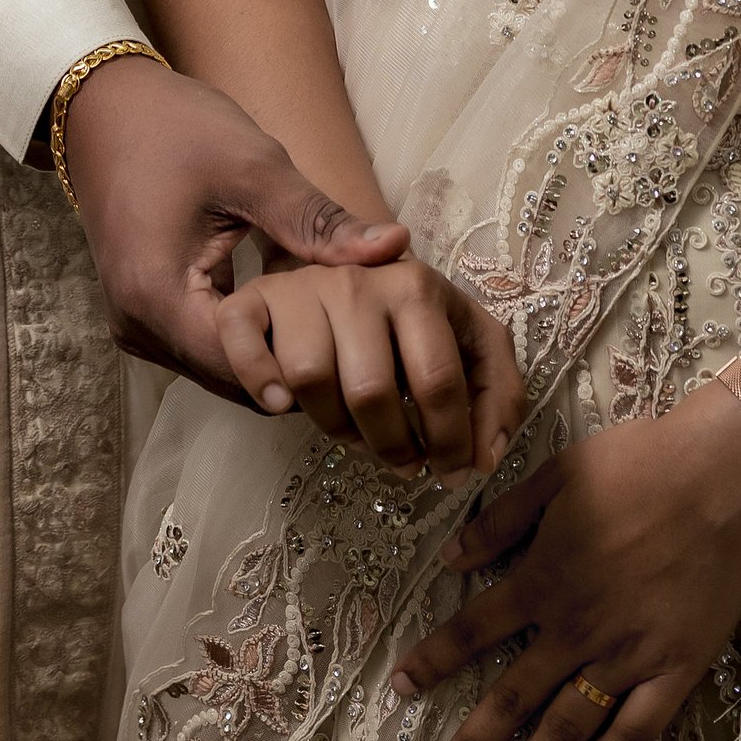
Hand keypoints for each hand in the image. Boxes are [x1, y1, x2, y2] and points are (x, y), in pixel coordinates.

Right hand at [61, 54, 406, 400]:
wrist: (103, 107)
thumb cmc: (175, 128)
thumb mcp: (254, 168)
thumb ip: (319, 222)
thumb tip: (397, 247)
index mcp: (158, 298)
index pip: (245, 369)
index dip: (308, 366)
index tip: (365, 352)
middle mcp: (140, 329)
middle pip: (236, 376)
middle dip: (298, 366)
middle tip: (366, 347)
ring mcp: (140, 325)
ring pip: (224, 367)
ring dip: (276, 353)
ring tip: (341, 331)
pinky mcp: (148, 313)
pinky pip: (207, 345)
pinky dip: (252, 337)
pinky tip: (298, 313)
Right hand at [213, 255, 524, 485]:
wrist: (346, 268)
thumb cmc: (414, 322)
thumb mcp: (471, 342)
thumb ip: (498, 393)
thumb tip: (487, 457)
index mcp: (418, 287)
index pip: (438, 380)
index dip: (450, 442)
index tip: (452, 472)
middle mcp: (358, 281)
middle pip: (371, 390)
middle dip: (392, 447)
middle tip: (403, 461)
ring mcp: (302, 288)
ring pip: (309, 377)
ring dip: (334, 426)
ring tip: (354, 431)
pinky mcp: (254, 300)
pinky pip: (242, 341)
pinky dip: (255, 377)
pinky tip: (278, 402)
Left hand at [393, 386, 740, 740]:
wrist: (721, 474)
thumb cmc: (640, 462)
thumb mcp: (558, 474)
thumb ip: (503, 520)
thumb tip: (451, 556)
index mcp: (545, 577)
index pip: (473, 630)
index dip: (433, 661)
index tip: (401, 690)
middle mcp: (577, 626)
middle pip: (513, 695)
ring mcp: (627, 653)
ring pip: (569, 723)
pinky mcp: (676, 667)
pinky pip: (638, 726)